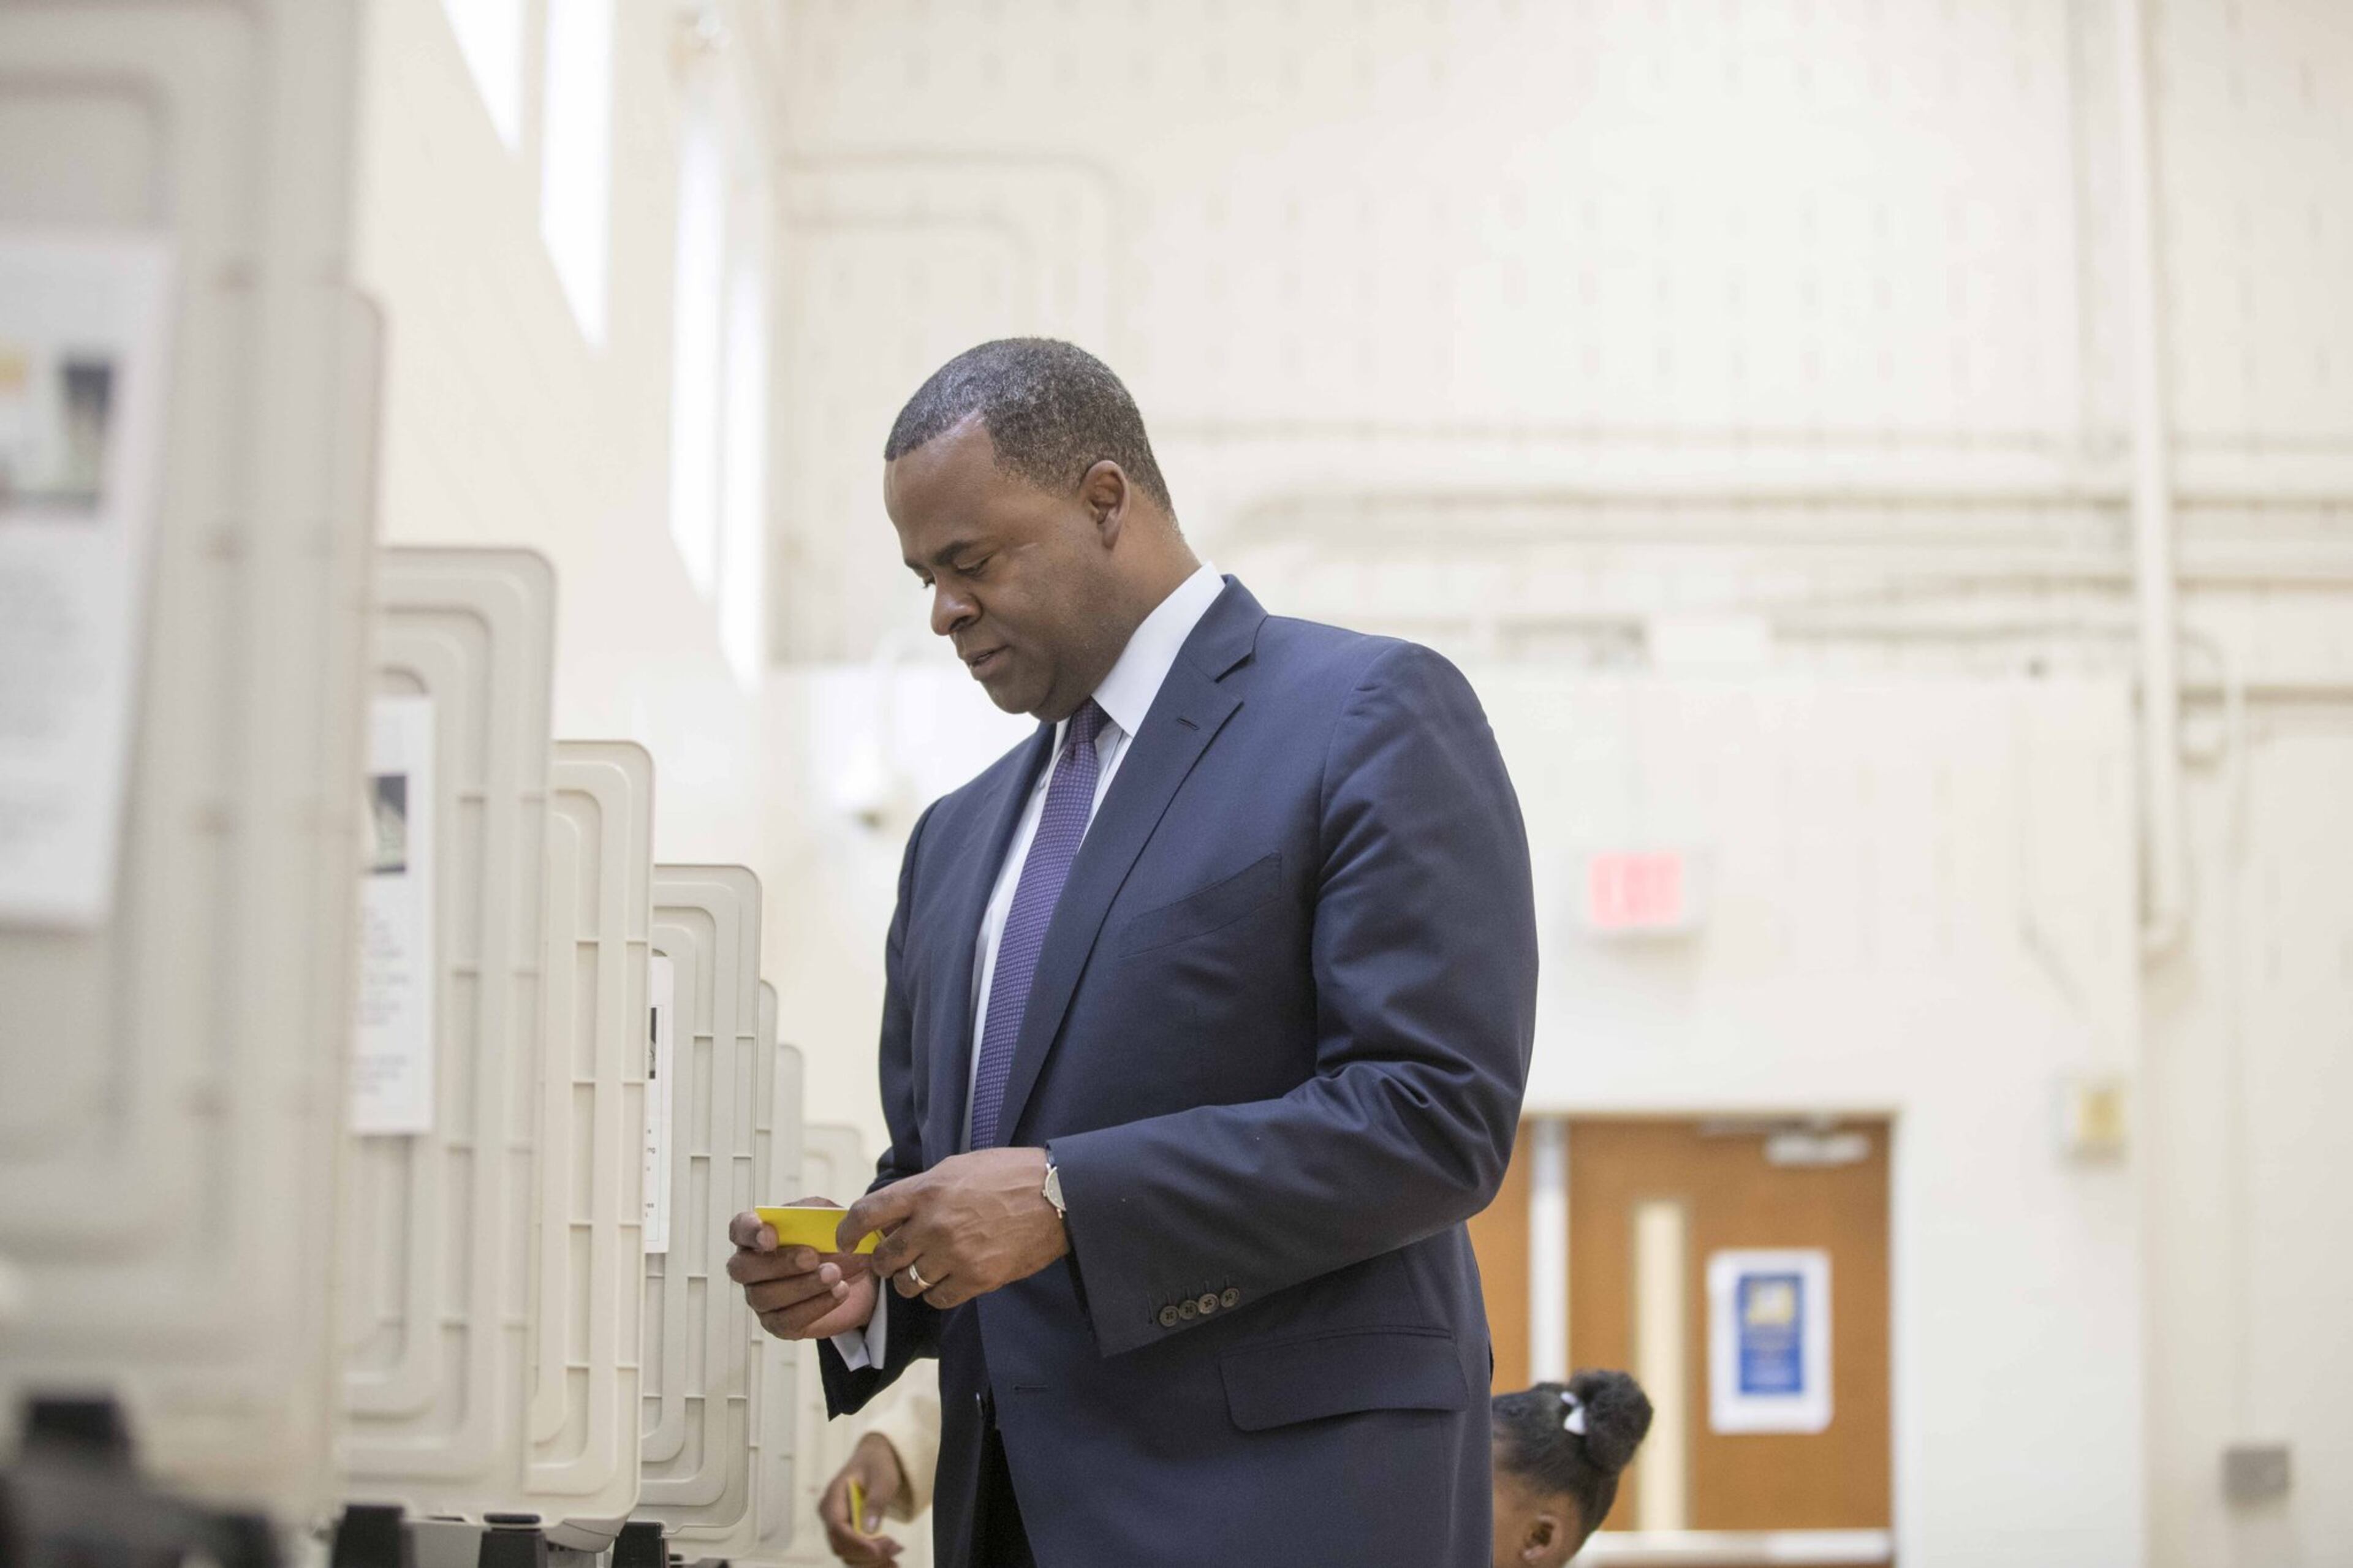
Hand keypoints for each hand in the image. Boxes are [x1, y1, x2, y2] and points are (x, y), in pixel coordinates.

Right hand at [726, 1200, 879, 1340]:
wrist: (858, 1276)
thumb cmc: (832, 1242)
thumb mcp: (827, 1219)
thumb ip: (815, 1214)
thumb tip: (809, 1224)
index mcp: (758, 1235)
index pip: (739, 1230)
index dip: (749, 1232)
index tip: (771, 1237)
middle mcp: (752, 1268)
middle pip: (743, 1268)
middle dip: (778, 1263)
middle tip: (812, 1258)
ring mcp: (761, 1298)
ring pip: (765, 1296)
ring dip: (803, 1285)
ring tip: (835, 1275)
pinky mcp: (778, 1324)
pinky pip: (786, 1321)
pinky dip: (815, 1306)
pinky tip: (839, 1292)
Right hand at [820, 1432, 908, 1563]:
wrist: (875, 1458)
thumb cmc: (877, 1464)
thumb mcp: (882, 1478)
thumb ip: (875, 1501)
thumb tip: (868, 1529)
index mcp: (833, 1498)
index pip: (837, 1527)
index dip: (856, 1542)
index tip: (878, 1549)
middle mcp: (829, 1515)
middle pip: (841, 1546)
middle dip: (867, 1554)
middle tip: (896, 1548)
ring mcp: (837, 1526)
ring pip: (848, 1555)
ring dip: (871, 1562)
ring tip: (896, 1559)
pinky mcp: (847, 1533)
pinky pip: (855, 1553)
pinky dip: (872, 1561)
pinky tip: (891, 1563)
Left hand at [843, 1148, 1067, 1310]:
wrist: (1056, 1196)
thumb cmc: (1009, 1175)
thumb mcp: (959, 1168)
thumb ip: (922, 1190)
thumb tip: (893, 1214)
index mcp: (927, 1190)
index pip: (868, 1213)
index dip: (848, 1231)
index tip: (845, 1240)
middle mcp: (934, 1224)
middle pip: (885, 1257)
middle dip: (882, 1261)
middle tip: (892, 1259)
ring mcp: (954, 1255)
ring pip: (908, 1283)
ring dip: (910, 1280)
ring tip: (924, 1270)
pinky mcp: (976, 1279)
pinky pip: (937, 1299)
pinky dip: (937, 1294)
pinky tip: (948, 1281)